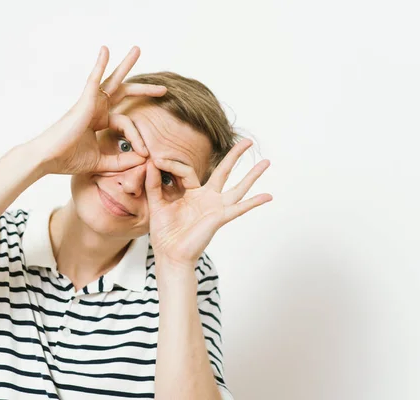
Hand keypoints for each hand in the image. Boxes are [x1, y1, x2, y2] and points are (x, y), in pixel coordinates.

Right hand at [34, 46, 166, 175]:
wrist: (47, 159)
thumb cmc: (68, 160)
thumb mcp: (102, 162)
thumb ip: (121, 161)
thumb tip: (143, 158)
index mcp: (99, 121)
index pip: (126, 124)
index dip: (139, 138)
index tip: (145, 154)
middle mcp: (96, 109)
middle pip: (123, 93)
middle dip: (144, 90)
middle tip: (163, 89)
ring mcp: (90, 103)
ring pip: (112, 80)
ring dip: (126, 65)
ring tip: (137, 50)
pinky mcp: (84, 101)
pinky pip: (94, 79)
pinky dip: (100, 64)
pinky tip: (105, 50)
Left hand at [145, 139, 272, 268]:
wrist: (170, 254)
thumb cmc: (164, 233)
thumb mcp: (157, 204)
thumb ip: (154, 184)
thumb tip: (151, 162)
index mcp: (192, 193)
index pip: (187, 170)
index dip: (172, 164)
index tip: (156, 160)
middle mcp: (207, 198)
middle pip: (224, 171)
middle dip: (235, 156)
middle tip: (247, 141)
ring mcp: (216, 207)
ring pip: (238, 187)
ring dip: (253, 174)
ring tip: (266, 161)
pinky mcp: (220, 217)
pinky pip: (240, 208)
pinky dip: (254, 202)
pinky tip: (268, 196)